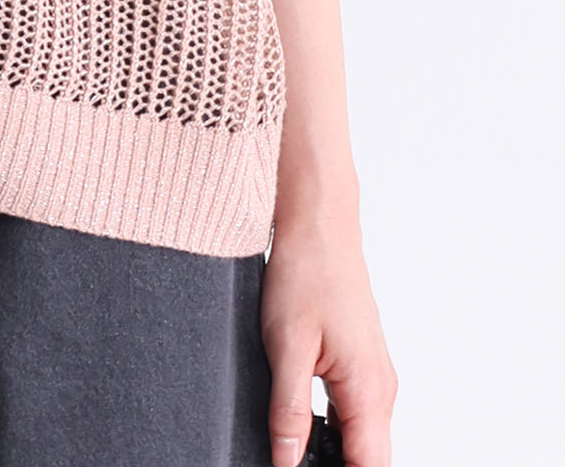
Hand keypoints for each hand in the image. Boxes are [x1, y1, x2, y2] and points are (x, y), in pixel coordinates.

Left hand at [261, 209, 397, 466]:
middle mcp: (382, 389)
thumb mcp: (286, 345)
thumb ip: (289, 411)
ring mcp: (377, 377)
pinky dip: (337, 430)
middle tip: (293, 460)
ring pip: (364, 439)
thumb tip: (287, 462)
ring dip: (336, 453)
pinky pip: (358, 415)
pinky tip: (305, 426)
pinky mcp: (364, 366)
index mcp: (368, 391)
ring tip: (297, 451)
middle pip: (369, 459)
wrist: (319, 225)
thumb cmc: (306, 273)